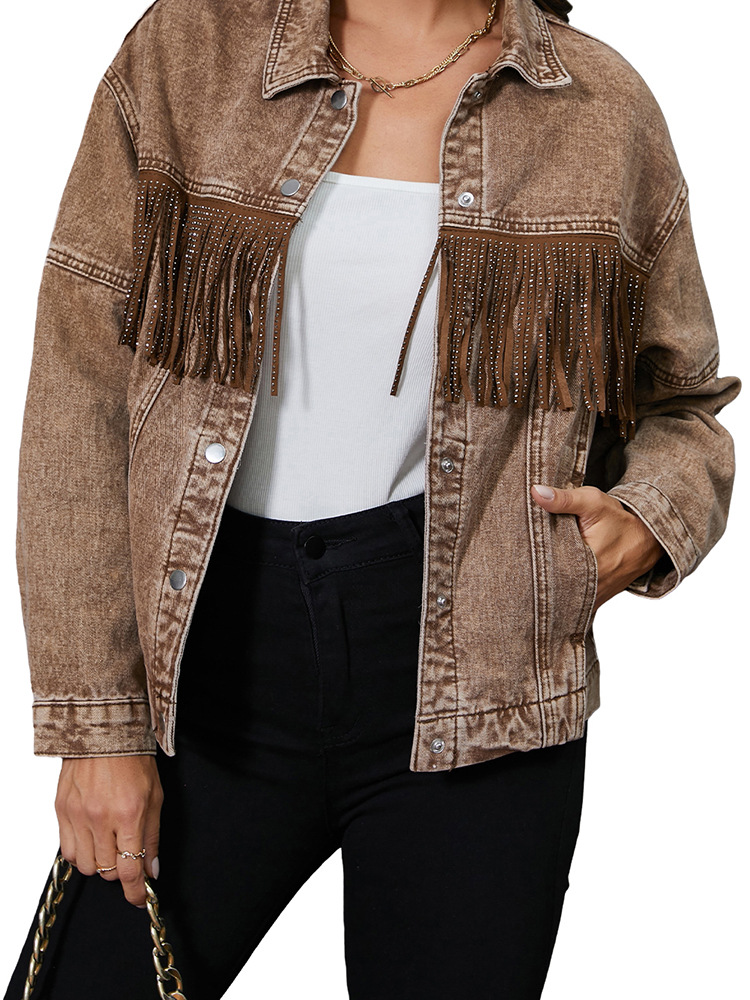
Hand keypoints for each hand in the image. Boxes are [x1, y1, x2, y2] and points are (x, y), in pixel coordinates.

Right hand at [56, 755, 162, 906]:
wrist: (104, 734)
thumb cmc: (133, 761)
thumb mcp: (155, 797)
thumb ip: (152, 836)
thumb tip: (152, 870)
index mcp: (129, 815)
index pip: (130, 870)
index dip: (136, 892)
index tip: (140, 900)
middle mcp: (100, 819)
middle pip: (107, 872)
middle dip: (121, 870)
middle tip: (127, 855)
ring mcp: (77, 817)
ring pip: (86, 867)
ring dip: (99, 863)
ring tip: (109, 843)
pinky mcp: (61, 812)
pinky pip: (67, 852)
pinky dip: (81, 853)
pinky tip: (91, 838)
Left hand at [531, 484, 665, 610]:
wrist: (650, 539)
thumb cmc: (622, 520)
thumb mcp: (593, 503)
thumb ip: (564, 499)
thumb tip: (535, 492)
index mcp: (584, 565)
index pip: (542, 567)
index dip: (529, 556)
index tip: (519, 543)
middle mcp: (587, 588)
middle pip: (547, 583)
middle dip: (535, 569)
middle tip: (523, 553)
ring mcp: (591, 598)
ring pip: (558, 592)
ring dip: (547, 580)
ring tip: (536, 563)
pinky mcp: (594, 600)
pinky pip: (570, 596)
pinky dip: (561, 586)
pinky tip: (553, 573)